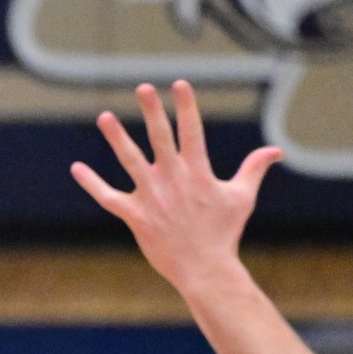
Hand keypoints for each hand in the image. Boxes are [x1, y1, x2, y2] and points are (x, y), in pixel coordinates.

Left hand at [71, 81, 282, 291]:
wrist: (204, 269)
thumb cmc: (224, 233)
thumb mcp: (242, 197)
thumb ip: (254, 168)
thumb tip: (276, 151)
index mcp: (198, 173)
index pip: (192, 132)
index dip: (186, 107)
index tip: (179, 84)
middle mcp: (173, 180)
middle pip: (160, 138)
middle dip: (152, 111)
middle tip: (143, 87)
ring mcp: (152, 197)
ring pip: (130, 161)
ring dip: (117, 138)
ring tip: (104, 116)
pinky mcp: (135, 216)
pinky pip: (108, 197)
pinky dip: (91, 183)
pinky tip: (76, 167)